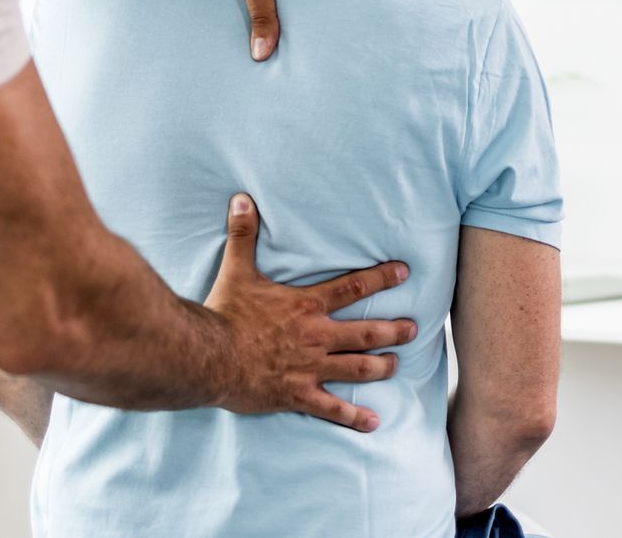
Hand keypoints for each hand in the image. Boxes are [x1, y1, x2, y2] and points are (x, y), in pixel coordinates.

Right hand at [204, 193, 415, 431]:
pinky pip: (332, 408)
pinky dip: (354, 417)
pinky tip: (374, 422)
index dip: (381, 278)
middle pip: (366, 332)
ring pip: (357, 368)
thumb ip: (243, 234)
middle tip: (413, 328)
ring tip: (398, 365)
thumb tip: (242, 199)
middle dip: (393, 330)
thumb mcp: (236, 270)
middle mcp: (316, 337)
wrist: (208, 357)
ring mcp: (310, 368)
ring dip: (382, 367)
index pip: (353, 287)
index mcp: (306, 306)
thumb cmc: (224, 314)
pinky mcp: (298, 395)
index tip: (404, 272)